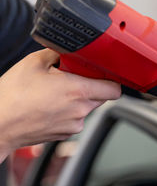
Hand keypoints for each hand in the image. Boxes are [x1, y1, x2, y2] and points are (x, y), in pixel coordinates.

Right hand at [0, 49, 120, 159]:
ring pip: (87, 108)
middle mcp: (81, 111)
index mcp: (79, 91)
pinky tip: (50, 106)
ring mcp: (74, 125)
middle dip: (92, 86)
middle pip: (102, 97)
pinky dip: (69, 111)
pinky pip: (75, 119)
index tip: (103, 75)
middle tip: (73, 79)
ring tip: (55, 93)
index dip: (111, 80)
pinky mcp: (66, 134)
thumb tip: (68, 51)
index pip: (114, 89)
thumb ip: (58, 54)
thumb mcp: (34, 63)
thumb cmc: (13, 97)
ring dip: (78, 99)